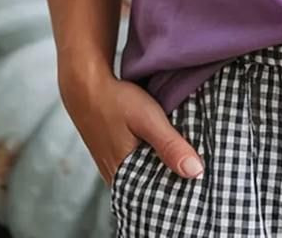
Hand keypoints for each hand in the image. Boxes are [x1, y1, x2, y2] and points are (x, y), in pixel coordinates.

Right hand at [59, 63, 203, 186]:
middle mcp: (115, 176)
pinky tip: (158, 148)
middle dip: (169, 178)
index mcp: (123, 175)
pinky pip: (134, 165)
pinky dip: (147, 159)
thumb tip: (195, 172)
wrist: (85, 86)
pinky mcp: (111, 155)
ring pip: (141, 175)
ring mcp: (111, 166)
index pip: (156, 195)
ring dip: (158, 167)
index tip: (196, 179)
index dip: (176, 188)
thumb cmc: (116, 101)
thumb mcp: (148, 120)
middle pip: (149, 186)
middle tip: (192, 166)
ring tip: (178, 156)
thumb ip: (170, 145)